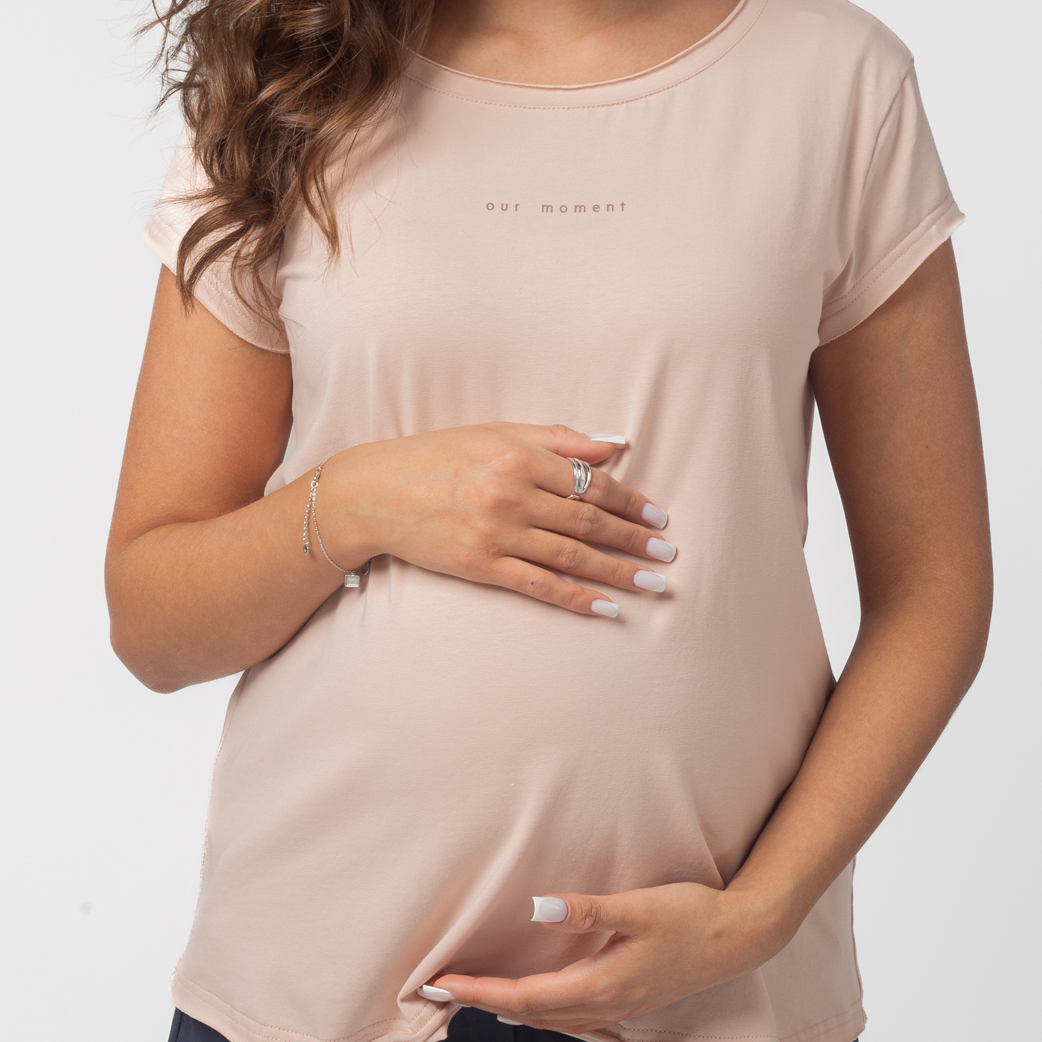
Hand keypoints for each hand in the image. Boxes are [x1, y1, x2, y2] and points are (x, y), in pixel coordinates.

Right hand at [313, 422, 676, 616]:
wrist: (374, 493)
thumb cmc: (438, 457)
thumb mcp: (496, 433)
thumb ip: (557, 438)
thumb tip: (614, 444)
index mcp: (519, 455)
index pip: (590, 481)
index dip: (629, 501)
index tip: (657, 516)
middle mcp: (511, 493)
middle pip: (588, 521)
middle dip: (633, 540)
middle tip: (668, 554)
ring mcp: (496, 533)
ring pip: (572, 557)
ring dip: (618, 572)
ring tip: (654, 584)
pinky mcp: (480, 566)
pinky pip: (540, 586)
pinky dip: (577, 598)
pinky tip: (607, 608)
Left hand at [426, 882, 791, 1031]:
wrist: (743, 938)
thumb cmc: (693, 916)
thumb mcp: (639, 905)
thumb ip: (587, 909)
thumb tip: (537, 909)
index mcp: (600, 986)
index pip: (522, 998)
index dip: (477, 992)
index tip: (438, 986)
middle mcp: (604, 1006)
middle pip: (528, 1015)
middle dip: (481, 1003)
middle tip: (437, 992)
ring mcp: (618, 1008)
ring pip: (548, 1020)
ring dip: (508, 1009)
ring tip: (472, 995)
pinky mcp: (628, 1000)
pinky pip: (569, 1015)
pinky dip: (538, 1010)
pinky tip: (531, 999)